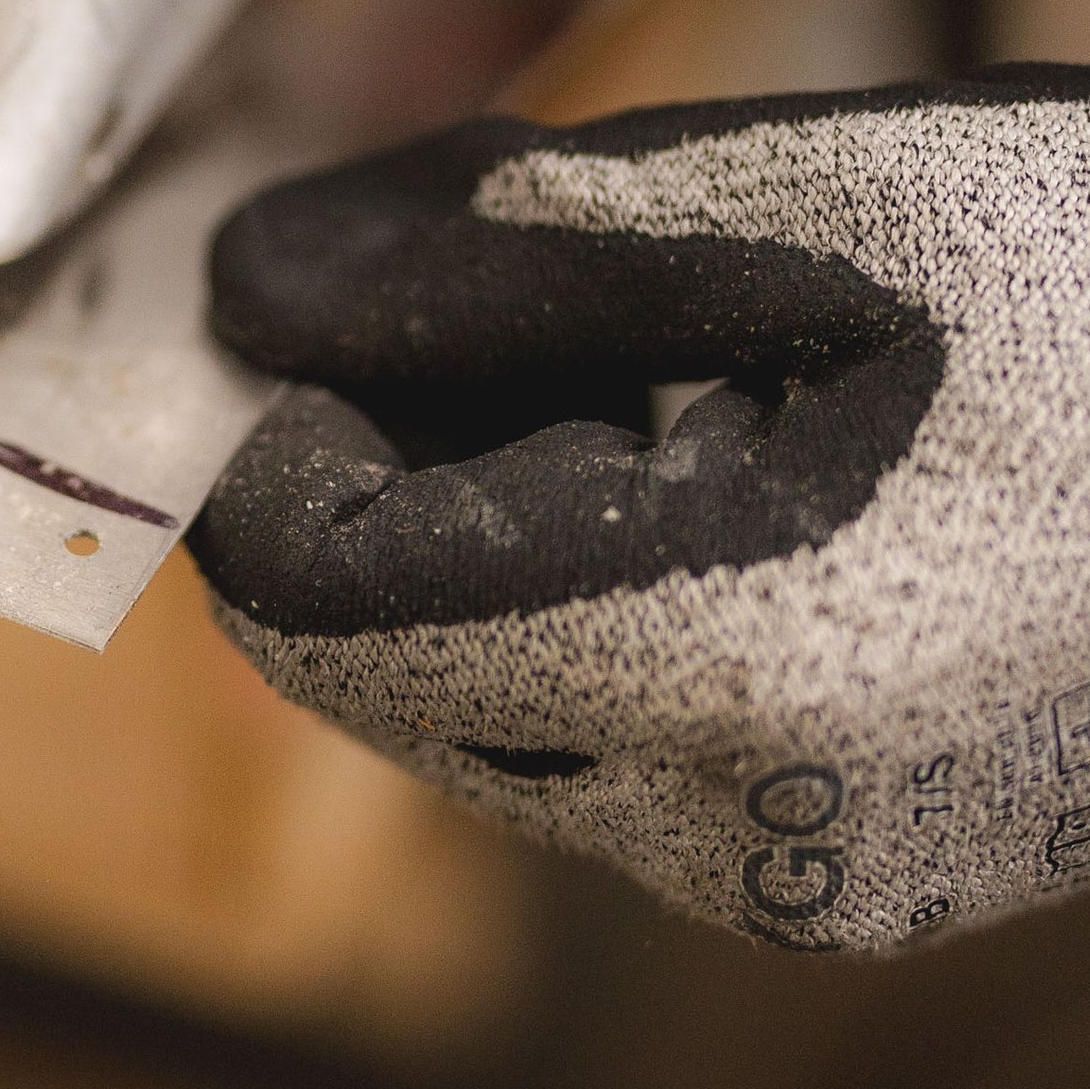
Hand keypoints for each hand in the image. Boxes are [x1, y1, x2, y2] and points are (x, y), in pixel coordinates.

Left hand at [190, 68, 1089, 949]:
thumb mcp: (794, 212)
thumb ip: (481, 261)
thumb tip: (244, 285)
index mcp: (722, 675)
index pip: (318, 598)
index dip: (264, 434)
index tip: (299, 291)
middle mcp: (739, 836)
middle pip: (383, 655)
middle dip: (390, 453)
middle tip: (493, 272)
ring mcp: (800, 877)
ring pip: (486, 690)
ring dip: (492, 501)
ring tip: (656, 338)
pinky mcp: (845, 868)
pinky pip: (612, 724)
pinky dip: (594, 567)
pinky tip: (726, 431)